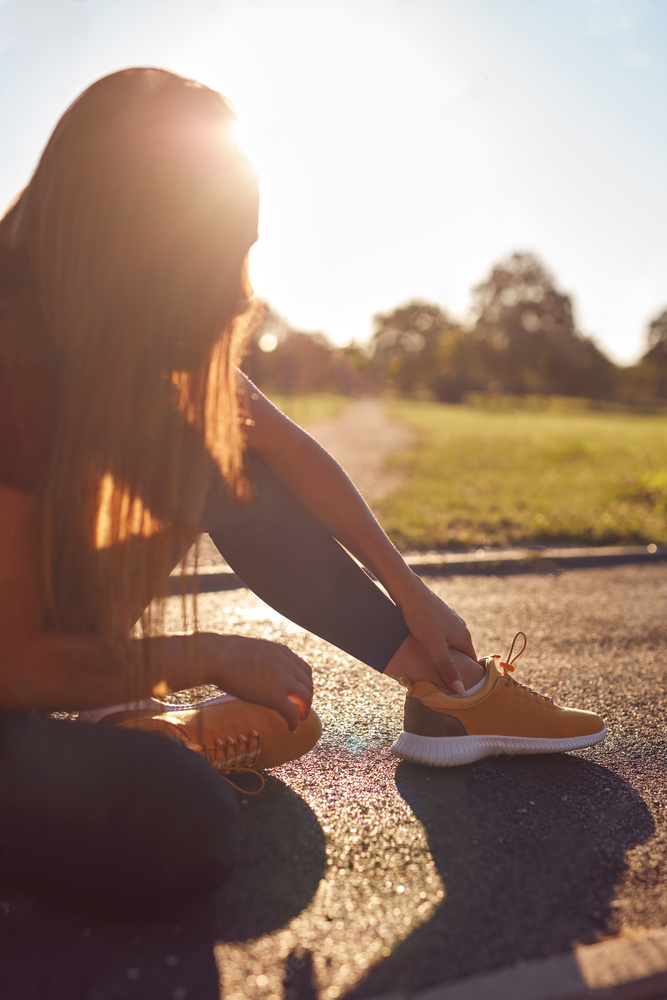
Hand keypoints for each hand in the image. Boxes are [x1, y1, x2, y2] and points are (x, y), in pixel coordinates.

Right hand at [201, 633, 312, 731]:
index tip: (299, 694)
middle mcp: (288, 665)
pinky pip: (293, 712)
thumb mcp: (252, 651)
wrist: (218, 656)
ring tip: (298, 719)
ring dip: (304, 710)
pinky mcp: (275, 696)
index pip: (304, 670)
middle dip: (306, 698)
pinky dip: (295, 722)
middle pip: (308, 684)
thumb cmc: (225, 653)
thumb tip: (251, 667)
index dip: (304, 684)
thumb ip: (261, 660)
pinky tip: (291, 728)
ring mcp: (283, 680)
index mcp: (282, 652)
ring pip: (306, 698)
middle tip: (300, 709)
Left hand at [396, 575, 476, 693]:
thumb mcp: (435, 646)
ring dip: (444, 655)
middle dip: (453, 666)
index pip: (472, 663)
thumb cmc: (422, 618)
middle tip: (441, 680)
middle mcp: (461, 629)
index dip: (466, 676)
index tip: (457, 689)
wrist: (409, 592)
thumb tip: (461, 690)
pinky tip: (425, 647)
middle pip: (461, 654)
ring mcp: (451, 621)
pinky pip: (442, 636)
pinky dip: (437, 644)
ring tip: (432, 665)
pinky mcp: (440, 616)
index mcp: (464, 637)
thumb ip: (447, 667)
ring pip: (451, 644)